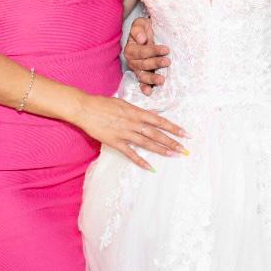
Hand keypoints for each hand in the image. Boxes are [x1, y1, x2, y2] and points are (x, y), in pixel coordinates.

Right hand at [74, 95, 189, 169]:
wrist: (85, 108)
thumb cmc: (104, 104)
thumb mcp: (124, 104)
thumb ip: (138, 111)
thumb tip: (150, 115)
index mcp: (136, 112)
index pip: (159, 121)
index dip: (173, 127)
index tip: (185, 133)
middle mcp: (133, 123)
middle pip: (156, 133)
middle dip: (172, 141)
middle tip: (184, 148)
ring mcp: (124, 133)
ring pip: (146, 143)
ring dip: (161, 150)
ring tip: (173, 155)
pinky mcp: (115, 142)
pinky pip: (130, 153)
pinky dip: (140, 161)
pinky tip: (150, 167)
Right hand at [123, 17, 169, 94]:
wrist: (150, 33)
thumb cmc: (145, 29)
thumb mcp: (141, 24)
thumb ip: (138, 29)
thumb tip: (141, 39)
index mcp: (130, 49)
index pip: (141, 52)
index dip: (152, 51)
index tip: (166, 49)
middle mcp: (132, 61)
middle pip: (142, 64)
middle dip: (155, 63)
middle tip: (168, 62)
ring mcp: (137, 69)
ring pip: (142, 76)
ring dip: (151, 79)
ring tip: (162, 80)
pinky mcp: (143, 75)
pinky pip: (142, 83)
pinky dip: (145, 88)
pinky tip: (150, 92)